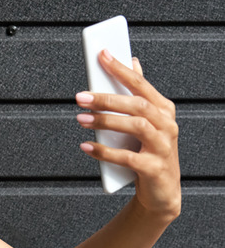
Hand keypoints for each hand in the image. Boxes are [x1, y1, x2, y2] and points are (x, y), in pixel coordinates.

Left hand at [75, 49, 180, 219]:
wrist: (160, 192)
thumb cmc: (148, 151)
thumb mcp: (145, 122)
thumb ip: (138, 94)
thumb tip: (132, 62)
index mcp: (163, 110)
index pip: (141, 84)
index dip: (121, 69)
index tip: (102, 55)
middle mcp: (167, 126)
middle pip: (137, 105)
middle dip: (107, 99)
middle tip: (80, 96)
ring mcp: (164, 148)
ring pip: (136, 126)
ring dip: (106, 121)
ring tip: (81, 119)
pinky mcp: (155, 169)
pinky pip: (128, 158)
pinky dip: (105, 152)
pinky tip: (86, 146)